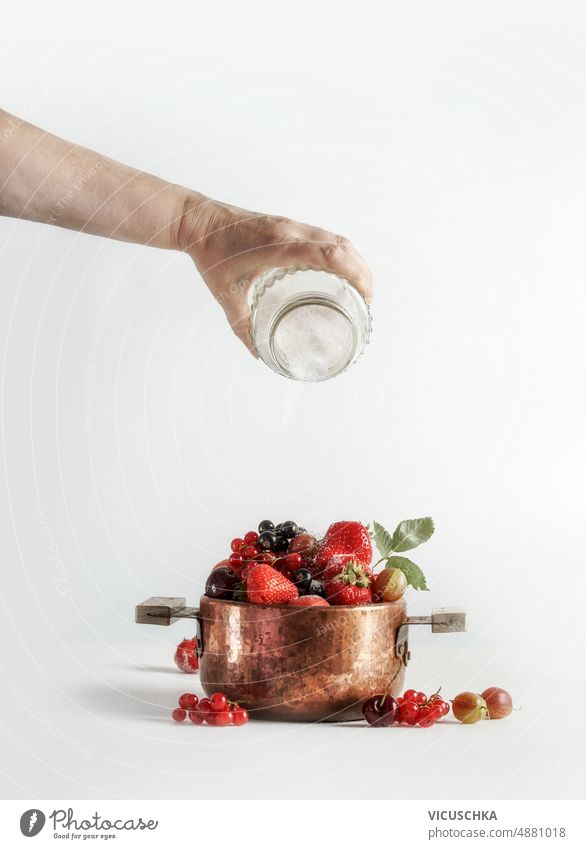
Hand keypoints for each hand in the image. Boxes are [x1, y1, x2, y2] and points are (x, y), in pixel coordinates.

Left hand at [176, 194, 372, 354]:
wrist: (198, 221)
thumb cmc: (211, 255)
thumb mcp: (226, 296)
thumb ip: (243, 327)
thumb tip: (259, 353)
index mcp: (279, 247)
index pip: (329, 254)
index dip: (355, 273)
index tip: (366, 294)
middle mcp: (290, 231)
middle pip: (341, 245)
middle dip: (362, 270)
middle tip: (368, 297)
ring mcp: (290, 224)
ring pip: (335, 237)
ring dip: (353, 259)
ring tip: (360, 284)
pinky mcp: (287, 223)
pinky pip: (322, 235)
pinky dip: (338, 251)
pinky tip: (339, 269)